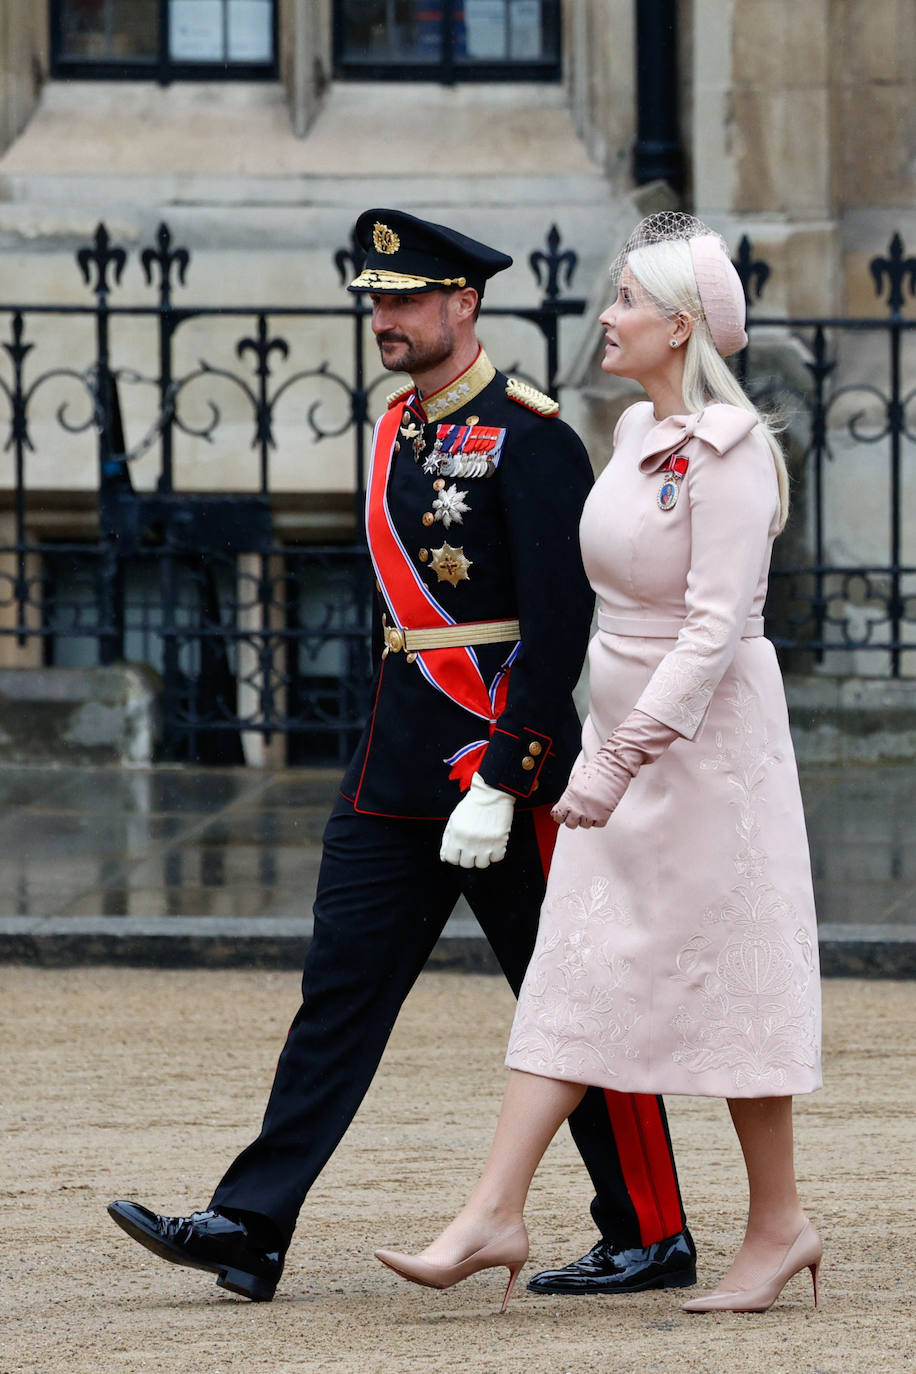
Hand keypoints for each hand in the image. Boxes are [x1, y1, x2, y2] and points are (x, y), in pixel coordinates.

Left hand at [440, 772, 515, 868]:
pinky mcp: (500, 842)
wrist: (491, 793)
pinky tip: (494, 844)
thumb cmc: (471, 805)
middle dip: (468, 858)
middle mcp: (470, 842)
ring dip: (482, 858)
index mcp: (456, 835)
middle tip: (473, 848)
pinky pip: (497, 858)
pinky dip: (496, 854)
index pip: (451, 859)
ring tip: (484, 847)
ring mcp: (485, 843)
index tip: (460, 851)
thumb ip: (447, 839)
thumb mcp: (454, 819)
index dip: (455, 856)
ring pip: (482, 864)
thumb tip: (443, 857)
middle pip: (466, 864)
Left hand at [551, 709, 679, 829]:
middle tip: (578, 812)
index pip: (558, 816)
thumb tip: (568, 801)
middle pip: (570, 824)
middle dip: (573, 819)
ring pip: (584, 825)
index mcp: (569, 796)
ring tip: (590, 810)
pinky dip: (598, 819)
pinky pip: (598, 824)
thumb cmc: (597, 769)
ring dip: (587, 819)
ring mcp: (591, 811)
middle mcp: (578, 806)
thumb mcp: (577, 779)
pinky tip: (599, 810)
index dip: (561, 815)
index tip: (564, 814)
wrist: (613, 766)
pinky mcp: (604, 814)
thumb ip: (571, 793)